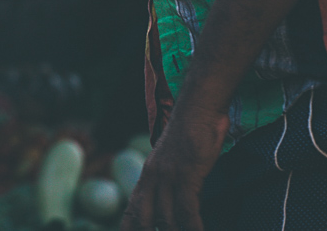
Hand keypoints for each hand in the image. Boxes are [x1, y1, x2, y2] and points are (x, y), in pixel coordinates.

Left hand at [121, 105, 227, 230]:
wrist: (197, 109)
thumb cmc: (191, 136)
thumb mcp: (174, 162)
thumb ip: (171, 183)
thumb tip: (177, 207)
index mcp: (147, 175)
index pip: (133, 209)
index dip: (129, 228)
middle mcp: (152, 177)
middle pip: (144, 218)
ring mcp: (167, 176)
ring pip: (167, 218)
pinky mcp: (186, 174)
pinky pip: (187, 210)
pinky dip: (193, 227)